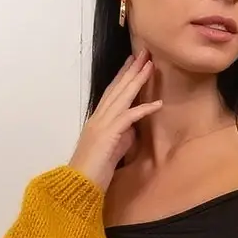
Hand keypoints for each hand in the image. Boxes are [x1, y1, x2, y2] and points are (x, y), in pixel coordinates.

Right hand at [68, 50, 161, 190]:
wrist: (80, 184)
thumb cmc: (95, 170)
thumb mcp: (113, 147)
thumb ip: (123, 134)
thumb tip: (134, 126)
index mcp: (98, 119)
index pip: (112, 92)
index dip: (123, 76)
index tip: (134, 61)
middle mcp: (99, 117)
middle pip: (118, 88)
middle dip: (132, 70)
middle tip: (145, 53)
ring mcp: (103, 124)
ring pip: (122, 97)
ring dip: (137, 80)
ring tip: (150, 65)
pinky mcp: (109, 135)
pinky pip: (128, 118)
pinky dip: (143, 109)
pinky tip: (157, 104)